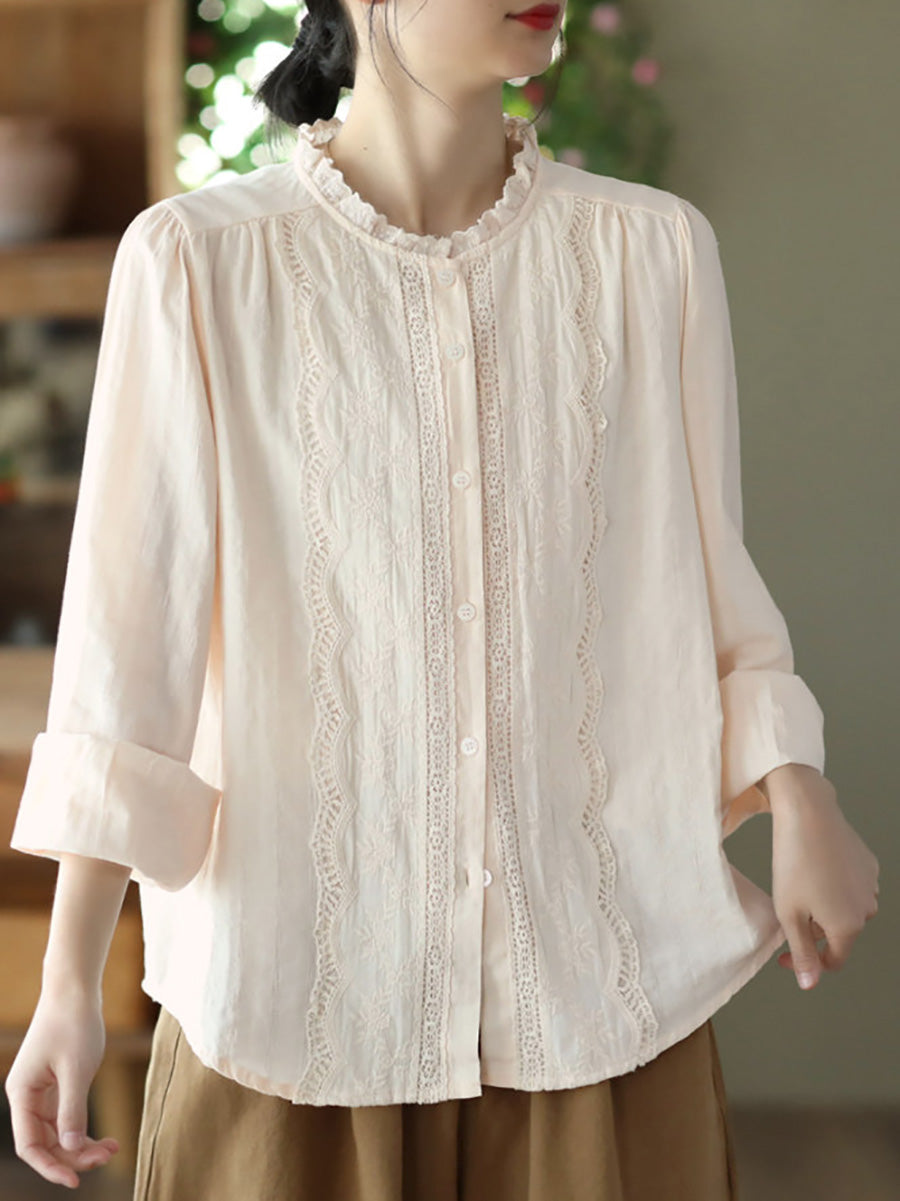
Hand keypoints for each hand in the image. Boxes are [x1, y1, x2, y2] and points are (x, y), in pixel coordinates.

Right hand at [4, 986, 119, 1187]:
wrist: (75, 989)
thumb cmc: (74, 1023)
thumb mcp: (77, 1068)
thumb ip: (73, 1109)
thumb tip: (72, 1148)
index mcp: (22, 1093)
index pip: (29, 1145)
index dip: (50, 1166)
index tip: (75, 1181)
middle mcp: (27, 1096)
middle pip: (45, 1142)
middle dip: (74, 1155)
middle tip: (109, 1155)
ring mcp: (41, 1090)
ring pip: (58, 1132)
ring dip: (82, 1145)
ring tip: (113, 1148)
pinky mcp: (56, 1083)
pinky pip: (66, 1117)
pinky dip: (84, 1128)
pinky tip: (105, 1137)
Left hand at [767, 766, 879, 989]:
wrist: (808, 814)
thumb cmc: (793, 863)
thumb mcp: (789, 915)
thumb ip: (802, 953)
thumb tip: (809, 984)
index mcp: (848, 926)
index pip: (833, 960)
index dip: (807, 963)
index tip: (783, 955)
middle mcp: (867, 909)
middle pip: (839, 934)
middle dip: (814, 931)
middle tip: (788, 911)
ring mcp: (871, 885)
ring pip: (845, 909)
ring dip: (825, 908)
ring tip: (800, 887)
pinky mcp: (868, 864)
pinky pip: (850, 886)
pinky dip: (833, 886)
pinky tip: (815, 869)